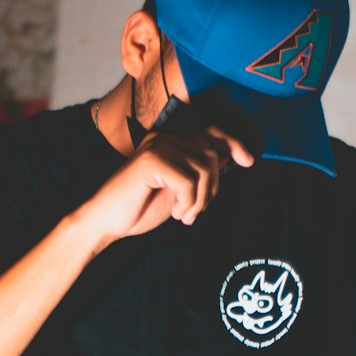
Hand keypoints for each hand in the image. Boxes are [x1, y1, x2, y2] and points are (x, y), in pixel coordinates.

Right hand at [79, 125, 254, 248]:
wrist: (107, 223)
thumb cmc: (139, 209)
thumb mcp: (178, 190)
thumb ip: (198, 173)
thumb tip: (228, 158)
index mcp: (170, 141)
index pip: (211, 132)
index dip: (233, 143)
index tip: (249, 161)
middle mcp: (164, 137)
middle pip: (211, 153)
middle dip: (213, 187)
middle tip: (196, 211)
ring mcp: (156, 146)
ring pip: (203, 168)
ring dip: (200, 200)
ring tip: (185, 215)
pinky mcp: (151, 160)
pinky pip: (188, 181)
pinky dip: (189, 203)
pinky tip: (176, 214)